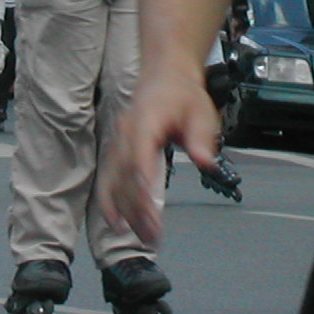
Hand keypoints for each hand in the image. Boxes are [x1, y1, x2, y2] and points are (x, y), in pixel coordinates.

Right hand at [98, 65, 218, 245]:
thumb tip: (205, 162)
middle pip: (125, 174)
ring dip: (125, 210)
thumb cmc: (184, 96)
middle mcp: (126, 133)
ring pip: (114, 180)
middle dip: (136, 208)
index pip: (139, 156)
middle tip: (153, 237)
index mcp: (146, 121)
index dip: (142, 185)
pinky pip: (108, 177)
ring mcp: (118, 142)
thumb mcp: (202, 112)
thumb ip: (201, 137)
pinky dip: (109, 201)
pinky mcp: (117, 150)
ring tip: (140, 237)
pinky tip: (116, 222)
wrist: (165, 76)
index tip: (151, 212)